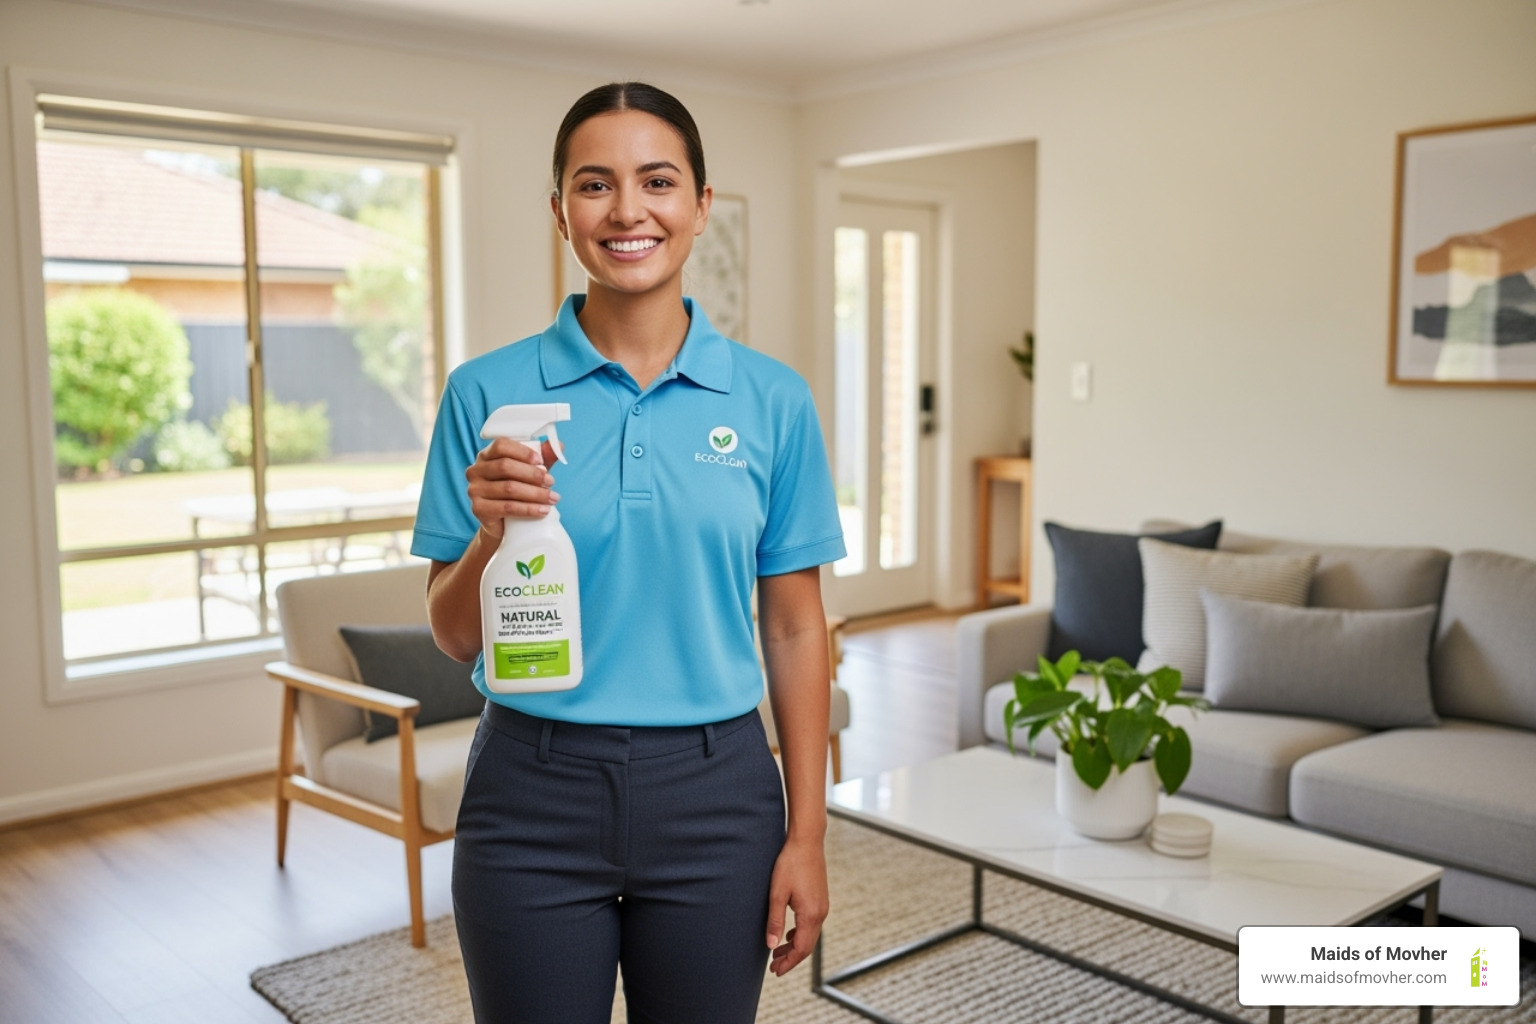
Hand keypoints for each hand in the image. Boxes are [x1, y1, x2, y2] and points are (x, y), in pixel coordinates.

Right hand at [465, 438, 560, 538]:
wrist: (501, 524)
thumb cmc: (515, 492)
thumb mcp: (529, 472)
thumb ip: (542, 458)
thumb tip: (558, 446)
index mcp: (486, 455)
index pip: (501, 445)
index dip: (523, 452)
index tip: (540, 461)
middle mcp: (476, 470)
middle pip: (505, 466)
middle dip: (533, 474)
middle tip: (551, 482)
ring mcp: (474, 490)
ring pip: (509, 488)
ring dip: (535, 493)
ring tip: (552, 498)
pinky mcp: (479, 509)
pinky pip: (507, 507)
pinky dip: (529, 509)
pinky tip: (543, 510)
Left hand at [766, 835, 828, 976]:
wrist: (807, 842)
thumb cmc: (790, 864)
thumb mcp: (777, 894)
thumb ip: (775, 921)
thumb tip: (771, 946)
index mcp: (810, 914)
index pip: (801, 949)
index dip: (789, 962)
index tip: (776, 971)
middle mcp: (821, 913)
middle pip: (807, 946)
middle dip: (791, 958)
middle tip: (774, 967)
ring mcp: (822, 905)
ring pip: (810, 935)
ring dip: (795, 946)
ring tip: (778, 953)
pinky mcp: (820, 899)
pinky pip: (812, 924)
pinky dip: (800, 934)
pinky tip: (789, 934)